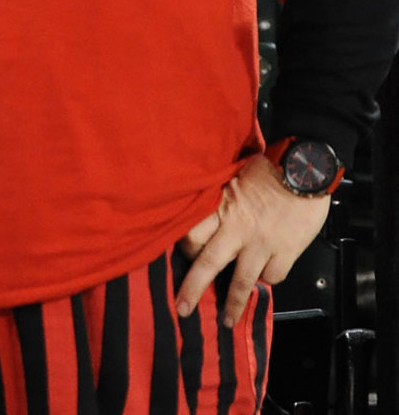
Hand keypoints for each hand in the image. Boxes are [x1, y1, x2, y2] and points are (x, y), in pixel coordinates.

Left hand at [175, 153, 330, 327]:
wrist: (305, 166)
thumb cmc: (270, 165)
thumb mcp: (235, 175)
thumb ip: (223, 198)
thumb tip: (213, 214)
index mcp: (221, 206)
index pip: (191, 234)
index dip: (185, 249)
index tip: (183, 258)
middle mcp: (236, 228)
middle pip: (207, 264)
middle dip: (192, 290)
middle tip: (182, 309)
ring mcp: (261, 242)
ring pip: (240, 281)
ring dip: (233, 304)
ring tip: (227, 321)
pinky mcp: (285, 251)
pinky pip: (272, 276)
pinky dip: (268, 279)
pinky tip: (266, 276)